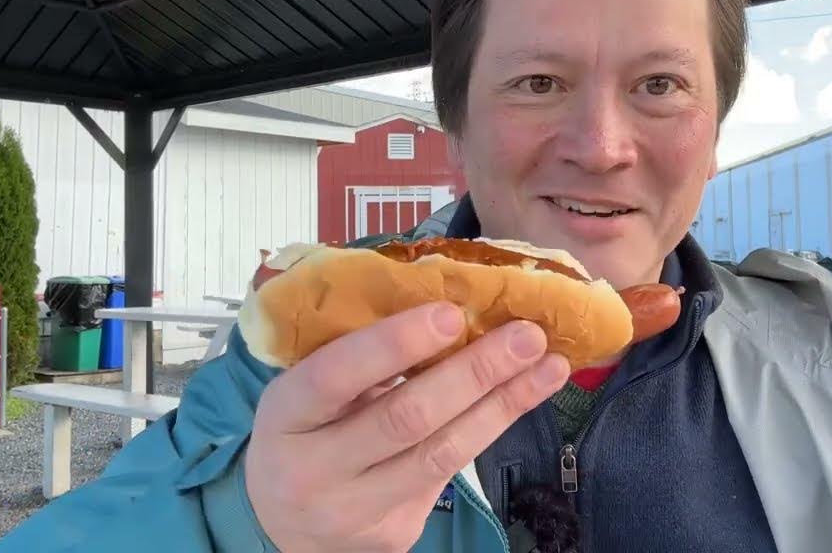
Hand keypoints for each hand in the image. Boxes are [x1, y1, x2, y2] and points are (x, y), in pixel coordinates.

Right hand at [244, 301, 569, 551]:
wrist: (282, 526)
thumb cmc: (304, 433)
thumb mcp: (306, 393)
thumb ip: (355, 355)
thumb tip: (446, 302)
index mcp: (285, 415)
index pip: (336, 375)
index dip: (394, 344)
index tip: (451, 313)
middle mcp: (314, 469)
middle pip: (406, 417)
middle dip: (475, 371)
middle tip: (527, 334)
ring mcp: (356, 509)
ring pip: (443, 452)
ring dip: (504, 403)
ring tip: (549, 366)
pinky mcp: (394, 532)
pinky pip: (451, 474)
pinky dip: (490, 428)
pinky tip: (522, 398)